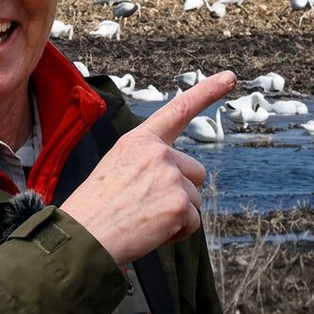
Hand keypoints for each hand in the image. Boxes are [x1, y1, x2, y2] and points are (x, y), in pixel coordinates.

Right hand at [60, 71, 236, 264]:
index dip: (207, 91)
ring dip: (177, 214)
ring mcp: (170, 177)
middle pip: (194, 171)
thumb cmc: (94, 207)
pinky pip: (194, 223)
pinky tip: (151, 232)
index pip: (178, 110)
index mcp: (137, 140)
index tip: (230, 77)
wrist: (83, 236)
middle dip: (180, 191)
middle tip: (144, 206)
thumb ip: (147, 162)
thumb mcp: (116, 167)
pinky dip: (178, 233)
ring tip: (142, 219)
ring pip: (194, 199)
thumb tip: (176, 177)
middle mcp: (157, 153)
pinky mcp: (180, 204)